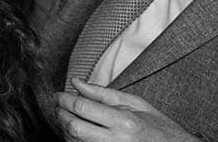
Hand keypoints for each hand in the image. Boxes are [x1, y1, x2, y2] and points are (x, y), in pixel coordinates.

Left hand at [56, 79, 197, 141]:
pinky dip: (75, 140)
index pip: (82, 108)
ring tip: (68, 117)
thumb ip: (103, 93)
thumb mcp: (135, 103)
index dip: (64, 99)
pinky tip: (78, 131)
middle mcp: (117, 140)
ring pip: (76, 141)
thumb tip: (76, 82)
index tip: (59, 95)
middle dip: (61, 115)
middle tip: (59, 106)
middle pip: (74, 128)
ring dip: (66, 128)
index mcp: (124, 122)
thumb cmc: (158, 127)